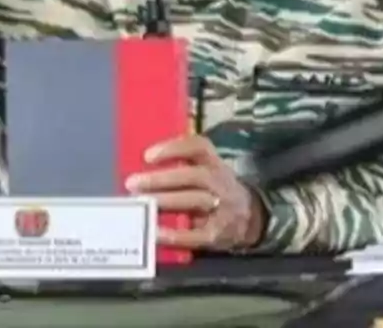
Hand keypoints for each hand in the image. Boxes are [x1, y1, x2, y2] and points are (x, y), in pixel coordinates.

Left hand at [125, 133, 265, 251]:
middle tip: (132, 183)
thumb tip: (141, 177)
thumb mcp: (206, 170)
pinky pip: (197, 235)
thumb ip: (180, 168)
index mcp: (213, 162)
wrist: (250, 217)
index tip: (147, 156)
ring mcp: (222, 208)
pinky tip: (156, 233)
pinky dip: (175, 235)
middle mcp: (220, 181)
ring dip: (166, 201)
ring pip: (195, 201)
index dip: (173, 149)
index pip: (198, 147)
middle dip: (161, 179)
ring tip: (141, 205)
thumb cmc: (214, 189)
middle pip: (193, 176)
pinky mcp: (218, 234)